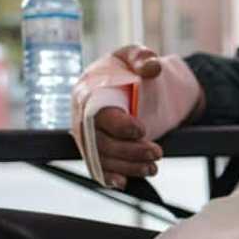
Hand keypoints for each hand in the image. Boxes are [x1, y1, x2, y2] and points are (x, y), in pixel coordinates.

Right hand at [85, 46, 165, 188]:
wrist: (134, 85)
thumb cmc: (130, 68)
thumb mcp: (136, 56)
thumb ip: (142, 57)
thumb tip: (151, 67)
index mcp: (87, 91)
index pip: (96, 114)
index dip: (118, 125)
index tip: (141, 130)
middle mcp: (81, 116)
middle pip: (99, 141)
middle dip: (129, 151)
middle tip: (157, 152)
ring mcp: (87, 135)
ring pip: (101, 158)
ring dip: (128, 166)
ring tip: (153, 166)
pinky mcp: (95, 149)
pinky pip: (97, 168)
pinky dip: (109, 177)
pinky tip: (124, 182)